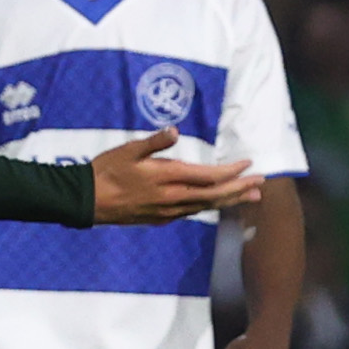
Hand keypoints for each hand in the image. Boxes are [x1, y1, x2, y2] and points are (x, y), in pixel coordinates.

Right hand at [89, 131, 259, 224]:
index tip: (248, 163)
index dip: (231, 171)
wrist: (87, 202)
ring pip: (205, 207)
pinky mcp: (159, 218)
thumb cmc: (106, 172)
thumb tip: (174, 130)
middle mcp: (172, 198)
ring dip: (229, 200)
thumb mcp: (127, 150)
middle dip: (239, 189)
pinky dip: (208, 206)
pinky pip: (191, 212)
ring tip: (248, 196)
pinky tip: (213, 203)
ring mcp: (166, 211)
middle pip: (214, 196)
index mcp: (168, 178)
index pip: (209, 176)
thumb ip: (153, 141)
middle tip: (261, 184)